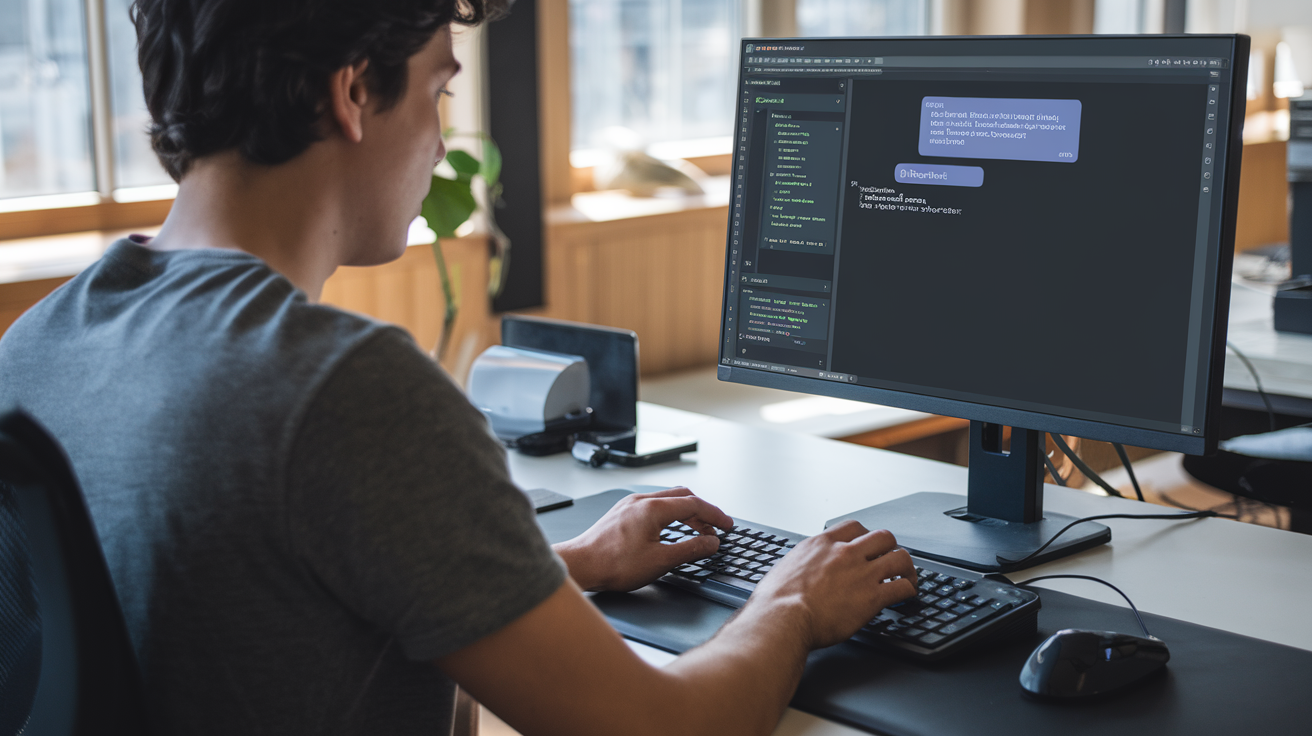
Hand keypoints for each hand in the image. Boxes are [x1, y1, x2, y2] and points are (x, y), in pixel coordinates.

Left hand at [554, 487, 732, 591]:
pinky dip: (670, 514)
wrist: (581, 565)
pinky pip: (653, 505)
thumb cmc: (613, 564)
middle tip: (716, 528)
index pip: (694, 504)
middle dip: (703, 512)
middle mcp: (641, 501)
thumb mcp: (661, 561)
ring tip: (697, 531)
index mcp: (653, 508)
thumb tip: (711, 542)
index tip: (727, 525)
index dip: (715, 515)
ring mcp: (629, 505)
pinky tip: (671, 529)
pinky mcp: (621, 512)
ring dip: (686, 513)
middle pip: (682, 497)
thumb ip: (691, 549)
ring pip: (667, 500)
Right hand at [747, 520, 916, 649]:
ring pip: (900, 558)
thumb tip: (798, 572)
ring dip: (906, 568)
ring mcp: (861, 573)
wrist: (782, 618)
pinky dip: (908, 590)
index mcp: (821, 544)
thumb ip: (800, 565)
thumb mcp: (784, 569)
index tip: (867, 547)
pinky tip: (905, 596)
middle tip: (890, 561)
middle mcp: (845, 553)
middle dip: (890, 549)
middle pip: (883, 537)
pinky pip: (902, 587)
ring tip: (906, 578)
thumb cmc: (775, 601)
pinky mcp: (872, 596)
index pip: (854, 527)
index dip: (865, 536)